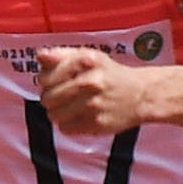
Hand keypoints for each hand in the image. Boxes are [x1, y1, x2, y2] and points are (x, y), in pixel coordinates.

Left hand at [34, 46, 151, 134]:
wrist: (142, 95)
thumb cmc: (111, 75)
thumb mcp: (89, 56)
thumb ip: (61, 55)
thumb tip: (40, 56)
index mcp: (86, 61)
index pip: (45, 77)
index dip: (46, 81)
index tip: (54, 82)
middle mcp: (90, 82)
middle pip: (48, 98)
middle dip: (51, 98)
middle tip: (63, 95)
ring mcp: (94, 105)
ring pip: (54, 115)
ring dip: (58, 112)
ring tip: (71, 106)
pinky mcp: (97, 124)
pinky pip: (65, 128)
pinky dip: (69, 124)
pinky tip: (80, 116)